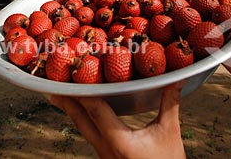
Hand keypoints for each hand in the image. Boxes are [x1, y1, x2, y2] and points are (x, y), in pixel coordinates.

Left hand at [50, 82, 185, 158]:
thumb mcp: (169, 133)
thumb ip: (170, 104)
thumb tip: (176, 79)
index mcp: (119, 142)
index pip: (96, 111)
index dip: (83, 93)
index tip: (72, 79)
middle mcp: (106, 149)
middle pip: (81, 122)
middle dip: (67, 103)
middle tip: (53, 88)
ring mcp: (104, 155)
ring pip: (83, 130)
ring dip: (73, 112)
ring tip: (62, 96)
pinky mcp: (107, 157)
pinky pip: (90, 136)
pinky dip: (84, 120)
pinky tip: (84, 113)